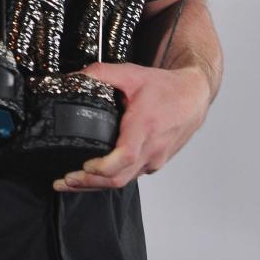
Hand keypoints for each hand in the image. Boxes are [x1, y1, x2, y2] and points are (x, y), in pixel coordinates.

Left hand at [53, 62, 209, 192]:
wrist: (194, 96)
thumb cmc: (167, 87)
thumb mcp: (132, 74)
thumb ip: (102, 74)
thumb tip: (75, 78)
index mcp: (144, 126)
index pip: (125, 157)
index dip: (102, 167)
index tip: (83, 165)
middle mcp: (151, 148)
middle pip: (119, 178)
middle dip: (89, 183)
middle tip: (64, 181)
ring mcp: (155, 159)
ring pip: (124, 181)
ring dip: (97, 185)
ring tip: (73, 182)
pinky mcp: (155, 163)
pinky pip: (132, 176)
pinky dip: (112, 179)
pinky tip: (97, 176)